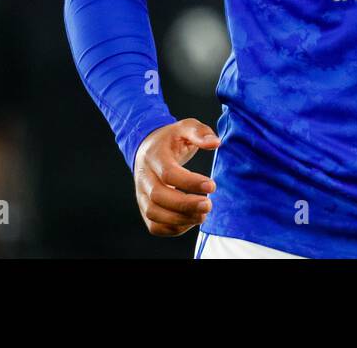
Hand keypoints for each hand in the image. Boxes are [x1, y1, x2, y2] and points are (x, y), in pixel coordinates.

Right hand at [133, 118, 219, 236]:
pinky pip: (154, 226)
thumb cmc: (171, 139)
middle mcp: (143, 177)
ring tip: (203, 216)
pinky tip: (191, 221)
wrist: (148, 148)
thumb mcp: (186, 127)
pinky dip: (172, 230)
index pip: (168, 173)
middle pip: (158, 197)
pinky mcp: (144, 208)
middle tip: (209, 205)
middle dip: (185, 205)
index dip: (190, 182)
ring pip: (154, 214)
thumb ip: (200, 133)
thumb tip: (215, 143)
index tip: (212, 185)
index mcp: (154, 156)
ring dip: (180, 219)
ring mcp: (141, 194)